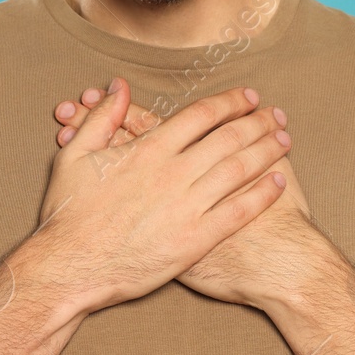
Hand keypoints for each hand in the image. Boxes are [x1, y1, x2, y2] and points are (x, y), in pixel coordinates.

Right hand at [33, 77, 291, 314]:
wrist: (70, 267)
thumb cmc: (69, 215)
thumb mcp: (75, 156)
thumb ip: (102, 118)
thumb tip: (119, 87)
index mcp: (149, 149)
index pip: (200, 115)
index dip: (229, 102)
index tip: (248, 96)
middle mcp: (173, 174)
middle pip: (228, 138)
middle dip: (258, 122)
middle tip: (277, 115)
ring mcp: (186, 207)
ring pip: (238, 170)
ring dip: (266, 151)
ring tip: (285, 140)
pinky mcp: (194, 240)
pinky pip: (237, 212)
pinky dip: (261, 196)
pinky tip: (278, 183)